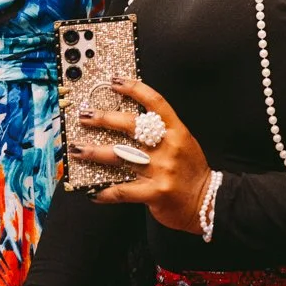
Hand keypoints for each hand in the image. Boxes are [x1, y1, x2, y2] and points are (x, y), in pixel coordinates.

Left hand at [76, 79, 212, 233]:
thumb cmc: (191, 172)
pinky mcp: (155, 193)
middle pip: (131, 126)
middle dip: (104, 118)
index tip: (114, 82)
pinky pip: (123, 190)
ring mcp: (161, 170)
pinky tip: (93, 192)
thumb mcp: (183, 144)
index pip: (154, 103)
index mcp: (177, 131)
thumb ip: (161, 133)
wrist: (208, 202)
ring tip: (77, 150)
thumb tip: (126, 123)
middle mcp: (168, 147)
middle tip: (85, 115)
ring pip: (120, 156)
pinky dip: (105, 192)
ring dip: (94, 152)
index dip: (134, 89)